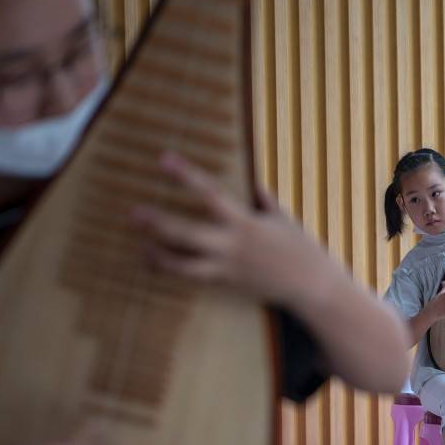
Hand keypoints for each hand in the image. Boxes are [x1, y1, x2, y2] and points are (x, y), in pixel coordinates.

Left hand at [130, 152, 328, 305]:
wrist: (311, 285)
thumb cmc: (301, 247)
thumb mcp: (283, 217)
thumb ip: (264, 199)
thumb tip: (253, 183)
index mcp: (245, 221)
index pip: (209, 192)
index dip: (186, 175)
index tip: (164, 159)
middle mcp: (232, 244)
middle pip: (187, 232)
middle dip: (159, 222)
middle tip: (133, 212)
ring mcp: (228, 266)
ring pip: (185, 263)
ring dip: (160, 255)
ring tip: (142, 247)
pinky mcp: (227, 283)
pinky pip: (195, 277)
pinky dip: (175, 269)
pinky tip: (159, 264)